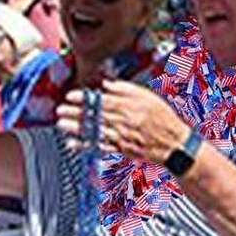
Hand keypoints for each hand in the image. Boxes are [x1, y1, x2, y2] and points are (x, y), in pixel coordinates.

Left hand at [57, 80, 186, 166]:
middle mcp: (124, 123)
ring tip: (61, 124)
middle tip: (60, 110)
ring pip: (95, 132)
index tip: (71, 96)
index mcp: (130, 107)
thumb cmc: (163, 119)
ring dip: (76, 129)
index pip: (103, 101)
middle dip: (76, 113)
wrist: (176, 145)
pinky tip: (73, 144)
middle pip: (96, 116)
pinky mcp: (122, 150)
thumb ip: (127, 90)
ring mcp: (122, 138)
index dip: (85, 99)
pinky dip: (86, 146)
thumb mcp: (149, 98)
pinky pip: (100, 148)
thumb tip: (107, 84)